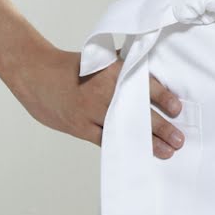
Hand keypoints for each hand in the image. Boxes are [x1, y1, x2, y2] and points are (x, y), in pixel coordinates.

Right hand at [9, 46, 186, 157]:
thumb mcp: (99, 59)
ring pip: (124, 130)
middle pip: (138, 112)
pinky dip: (121, 148)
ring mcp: (91, 111)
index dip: (163, 97)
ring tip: (165, 152)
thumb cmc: (70, 67)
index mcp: (111, 71)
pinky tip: (135, 155)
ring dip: (146, 142)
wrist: (36, 73)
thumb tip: (148, 71)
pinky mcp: (80, 126)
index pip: (143, 84)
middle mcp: (104, 92)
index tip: (177, 108)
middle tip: (179, 139)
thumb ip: (122, 66)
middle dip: (161, 127)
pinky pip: (104, 140)